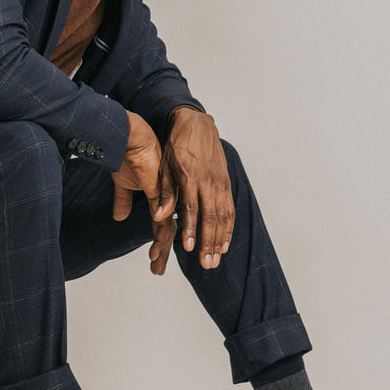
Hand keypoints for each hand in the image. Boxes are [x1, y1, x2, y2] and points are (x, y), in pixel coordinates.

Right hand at [111, 111, 176, 273]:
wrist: (128, 137)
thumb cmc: (127, 156)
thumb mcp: (123, 184)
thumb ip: (123, 202)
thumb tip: (120, 217)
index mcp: (159, 199)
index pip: (162, 228)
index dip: (159, 246)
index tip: (155, 263)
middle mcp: (165, 200)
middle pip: (167, 232)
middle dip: (162, 252)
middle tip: (157, 271)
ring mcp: (165, 195)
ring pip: (166, 226)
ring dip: (160, 245)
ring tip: (154, 260)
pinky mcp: (161, 188)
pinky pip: (162, 212)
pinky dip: (159, 229)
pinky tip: (156, 243)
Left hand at [155, 108, 233, 269]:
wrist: (198, 125)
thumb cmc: (177, 147)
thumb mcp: (165, 167)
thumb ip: (164, 193)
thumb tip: (159, 216)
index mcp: (190, 177)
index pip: (191, 208)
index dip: (190, 229)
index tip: (188, 248)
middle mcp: (208, 181)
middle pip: (210, 217)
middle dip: (208, 242)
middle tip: (205, 264)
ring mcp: (220, 183)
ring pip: (223, 216)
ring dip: (219, 240)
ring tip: (214, 260)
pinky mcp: (226, 184)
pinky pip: (229, 210)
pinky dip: (228, 229)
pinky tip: (224, 244)